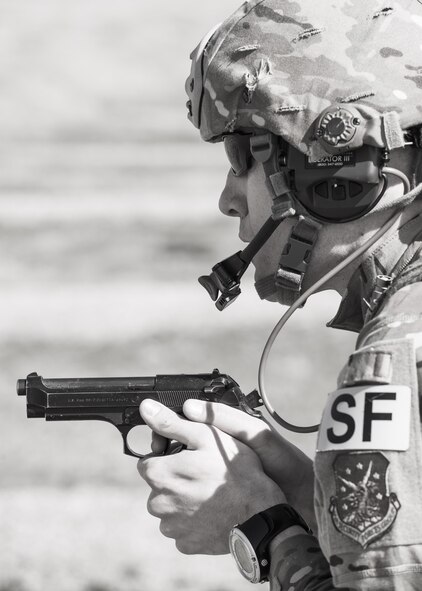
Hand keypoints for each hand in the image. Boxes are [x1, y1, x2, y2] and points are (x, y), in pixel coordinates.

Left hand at [138, 399, 285, 554]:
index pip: (149, 461)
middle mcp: (158, 504)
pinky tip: (212, 511)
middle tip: (203, 473)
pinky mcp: (185, 544)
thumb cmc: (236, 471)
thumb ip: (171, 423)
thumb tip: (146, 408)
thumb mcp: (205, 436)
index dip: (168, 456)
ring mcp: (171, 527)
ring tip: (210, 493)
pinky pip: (182, 529)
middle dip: (175, 478)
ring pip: (170, 508)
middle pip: (159, 485)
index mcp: (159, 474)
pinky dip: (193, 521)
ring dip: (183, 500)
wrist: (259, 513)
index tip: (188, 456)